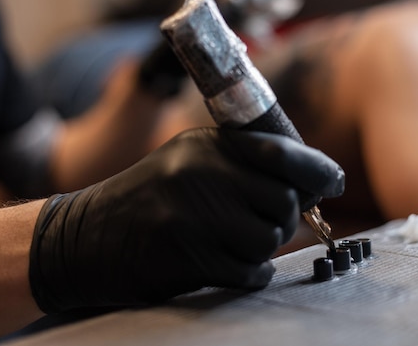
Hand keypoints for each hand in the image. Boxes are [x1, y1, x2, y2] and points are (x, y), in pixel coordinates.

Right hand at [29, 128, 343, 312]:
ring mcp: (193, 215)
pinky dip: (250, 272)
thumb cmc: (149, 198)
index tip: (333, 182)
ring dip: (263, 247)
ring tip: (237, 242)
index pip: (282, 152)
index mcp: (207, 144)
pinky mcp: (187, 256)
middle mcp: (202, 173)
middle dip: (285, 218)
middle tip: (265, 222)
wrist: (85, 236)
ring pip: (270, 238)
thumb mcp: (190, 161)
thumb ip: (243, 164)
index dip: (317, 170)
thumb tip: (315, 180)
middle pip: (284, 202)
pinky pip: (249, 271)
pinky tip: (230, 264)